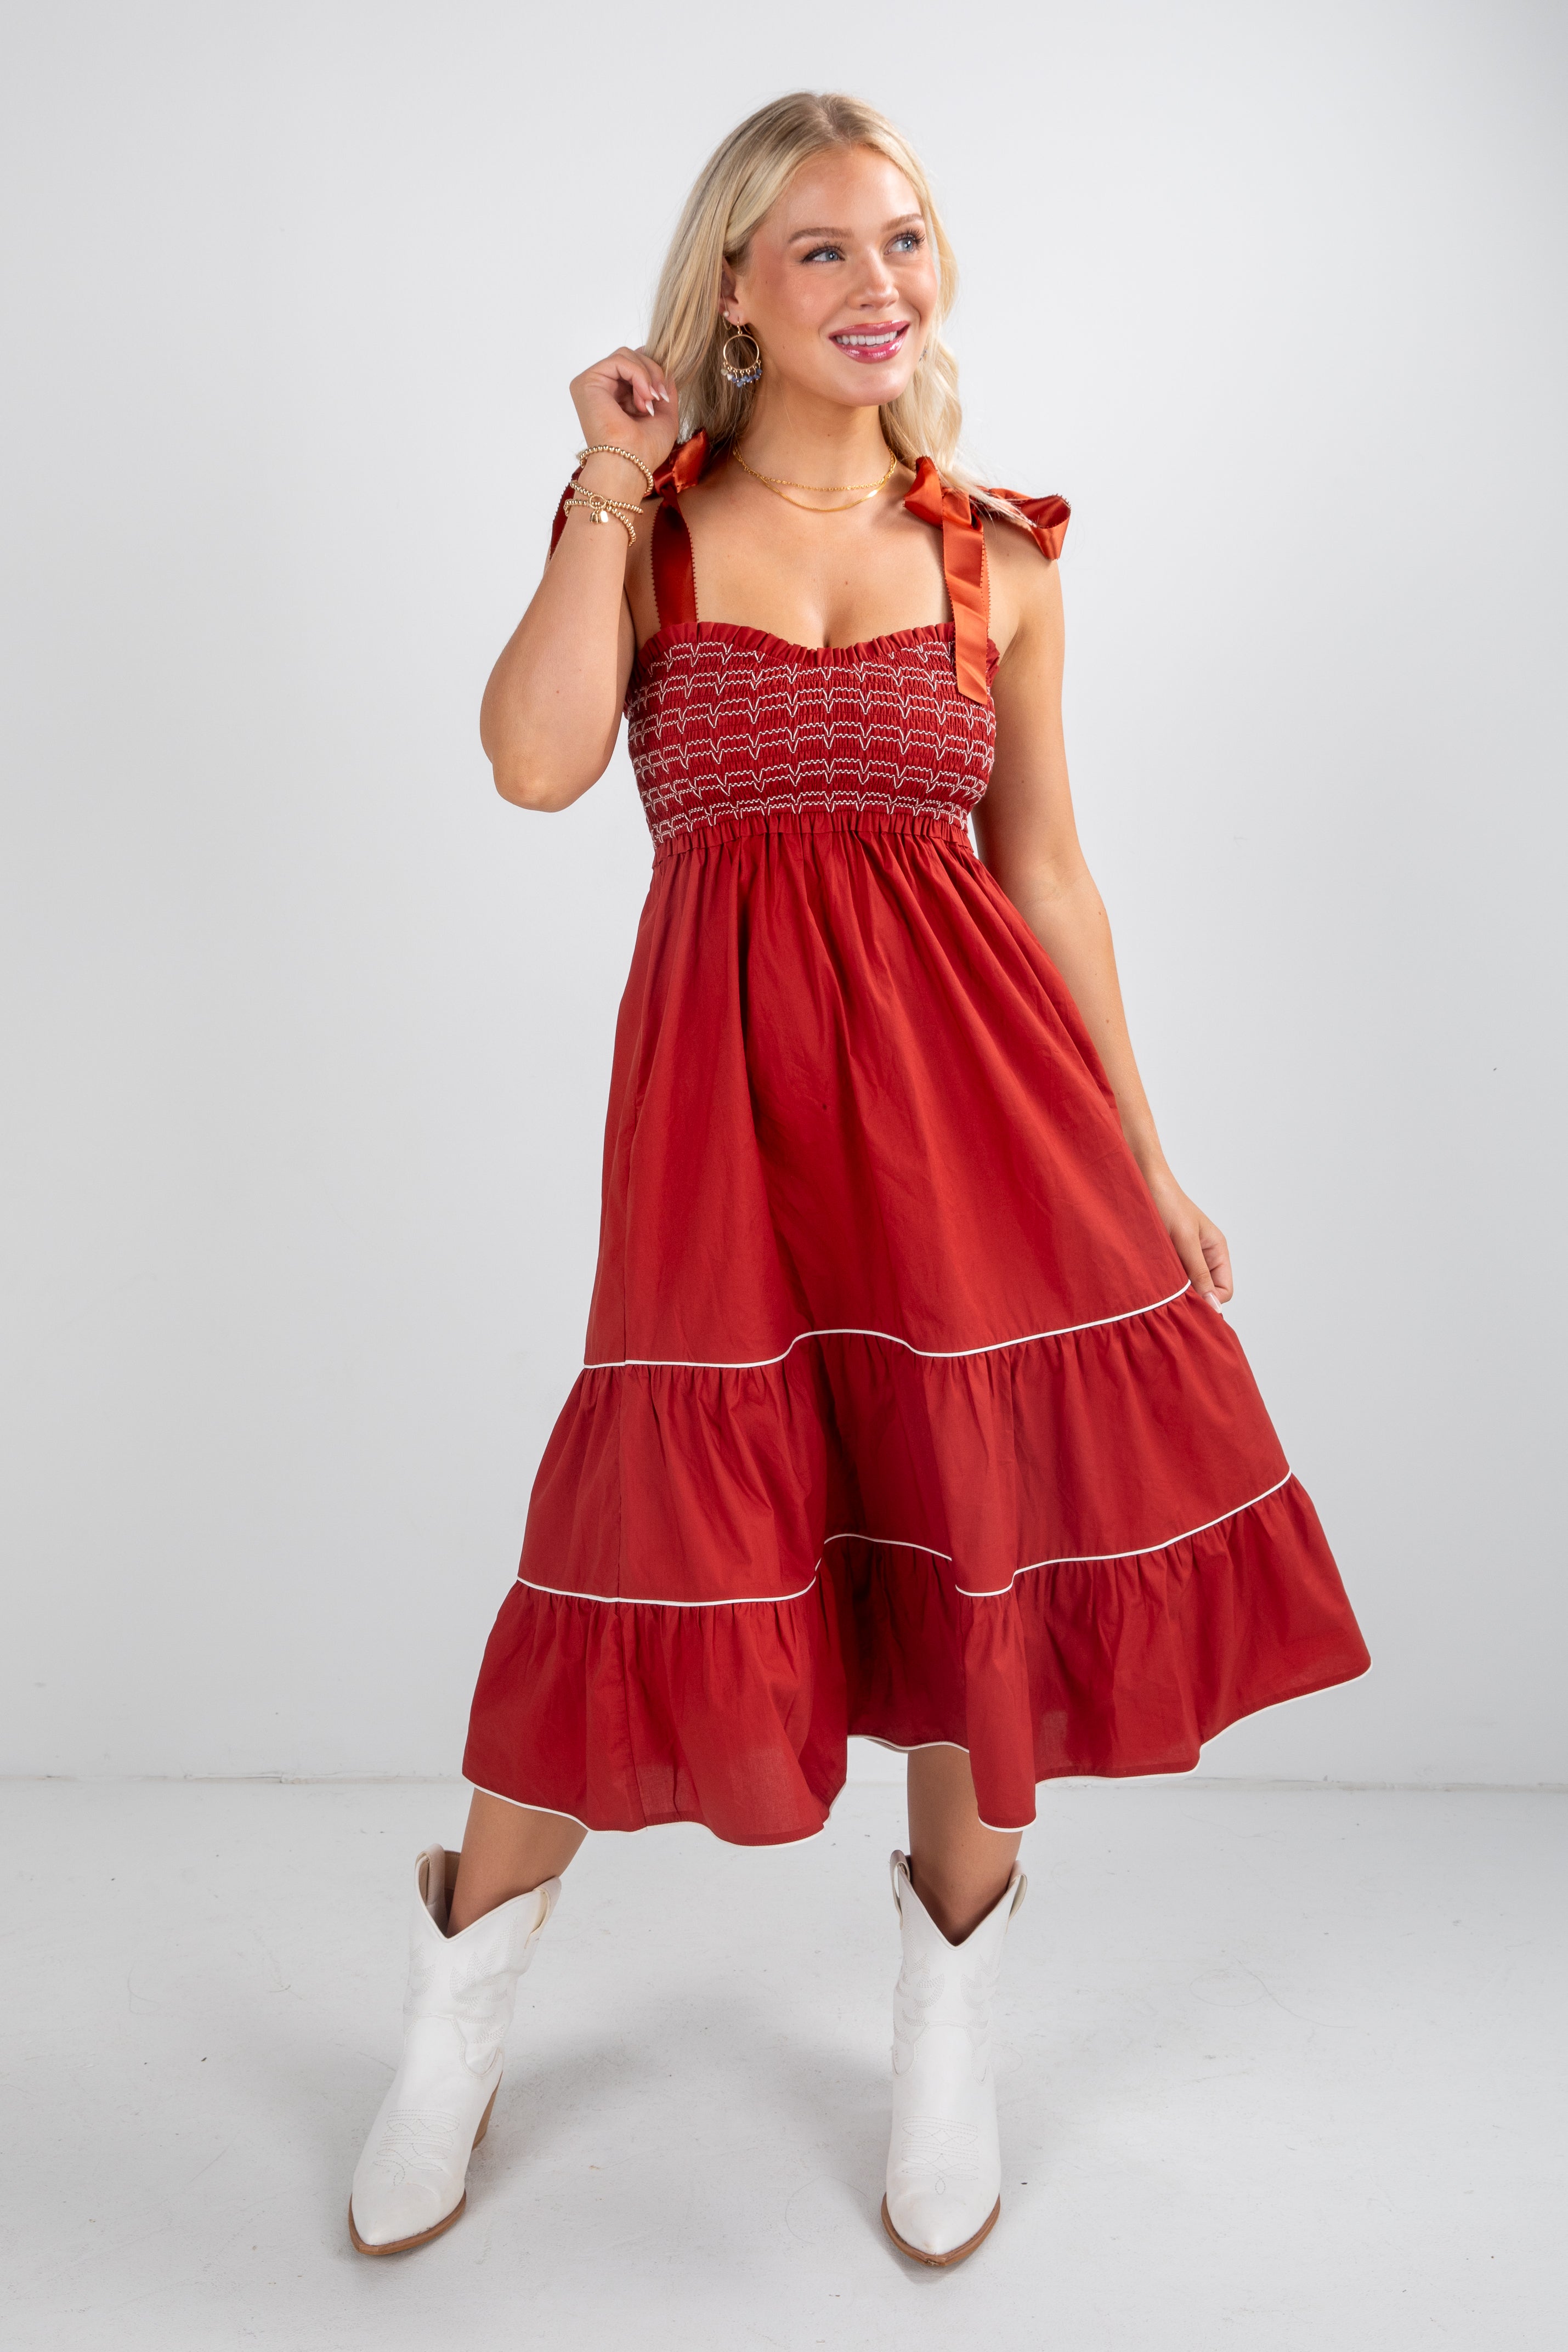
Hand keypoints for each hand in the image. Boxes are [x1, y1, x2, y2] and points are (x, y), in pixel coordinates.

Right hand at [569, 346, 677, 480]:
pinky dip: (638, 374)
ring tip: (649, 403)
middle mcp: (602, 389)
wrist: (630, 465)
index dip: (653, 374)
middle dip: (653, 373)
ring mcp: (592, 384)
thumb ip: (664, 388)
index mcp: (615, 397)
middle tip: (659, 399)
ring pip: (626, 355)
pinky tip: (643, 398)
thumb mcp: (665, 414)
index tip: (663, 397)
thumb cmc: (645, 451)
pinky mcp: (587, 381)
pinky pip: (620, 359)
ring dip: (647, 376)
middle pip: (631, 356)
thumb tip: (668, 366)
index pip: (634, 367)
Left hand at [1141, 1162, 1233, 1307]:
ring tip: (1158, 1279)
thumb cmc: (1167, 1203)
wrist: (1141, 1182)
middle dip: (1190, 1297)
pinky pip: (1171, 1279)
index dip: (1209, 1300)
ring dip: (1174, 1289)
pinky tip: (1150, 1274)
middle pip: (1205, 1292)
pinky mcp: (1167, 1257)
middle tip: (1169, 1293)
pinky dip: (1162, 1281)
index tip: (1187, 1301)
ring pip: (1186, 1288)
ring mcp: (1185, 1258)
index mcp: (1217, 1251)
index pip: (1224, 1291)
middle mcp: (1204, 1257)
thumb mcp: (1185, 1240)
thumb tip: (1213, 1306)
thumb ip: (1199, 1272)